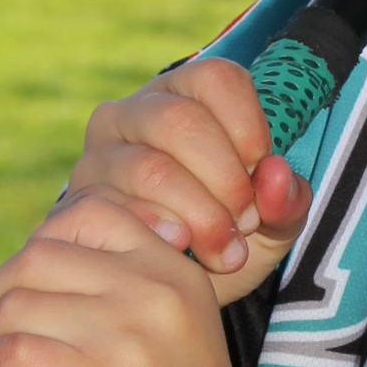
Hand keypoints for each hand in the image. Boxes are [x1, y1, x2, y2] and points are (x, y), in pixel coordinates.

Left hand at [0, 193, 241, 366]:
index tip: (36, 283)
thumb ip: (131, 283)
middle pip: (38, 256)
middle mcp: (148, 294)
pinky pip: (3, 353)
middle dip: (2, 291)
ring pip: (13, 306)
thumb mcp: (181, 324)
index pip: (91, 210)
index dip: (46, 240)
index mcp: (174, 272)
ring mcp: (116, 338)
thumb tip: (39, 257)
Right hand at [64, 57, 311, 305]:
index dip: (248, 127)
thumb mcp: (272, 222)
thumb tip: (275, 175)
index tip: (261, 171)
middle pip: (180, 121)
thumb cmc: (228, 235)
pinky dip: (158, 234)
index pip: (217, 79)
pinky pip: (115, 209)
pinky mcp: (80, 199)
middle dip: (224, 178)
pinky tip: (181, 250)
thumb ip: (286, 201)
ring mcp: (100, 154)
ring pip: (149, 168)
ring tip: (225, 250)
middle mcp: (135, 112)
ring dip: (197, 214)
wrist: (173, 287)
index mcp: (187, 94)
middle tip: (246, 222)